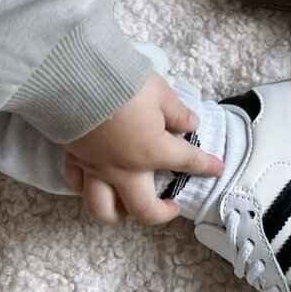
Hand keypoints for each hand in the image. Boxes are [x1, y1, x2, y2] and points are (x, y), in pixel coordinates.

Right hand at [64, 73, 222, 226]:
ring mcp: (96, 168)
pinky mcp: (73, 159)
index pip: (187, 163)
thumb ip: (177, 113)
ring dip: (119, 214)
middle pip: (144, 210)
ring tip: (127, 207)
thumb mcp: (160, 92)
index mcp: (151, 152)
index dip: (206, 166)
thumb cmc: (123, 82)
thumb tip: (190, 126)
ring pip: (104, 210)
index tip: (217, 169)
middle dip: (162, 214)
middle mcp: (124, 169)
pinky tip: (95, 184)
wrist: (76, 77)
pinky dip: (87, 190)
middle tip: (171, 206)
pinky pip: (77, 186)